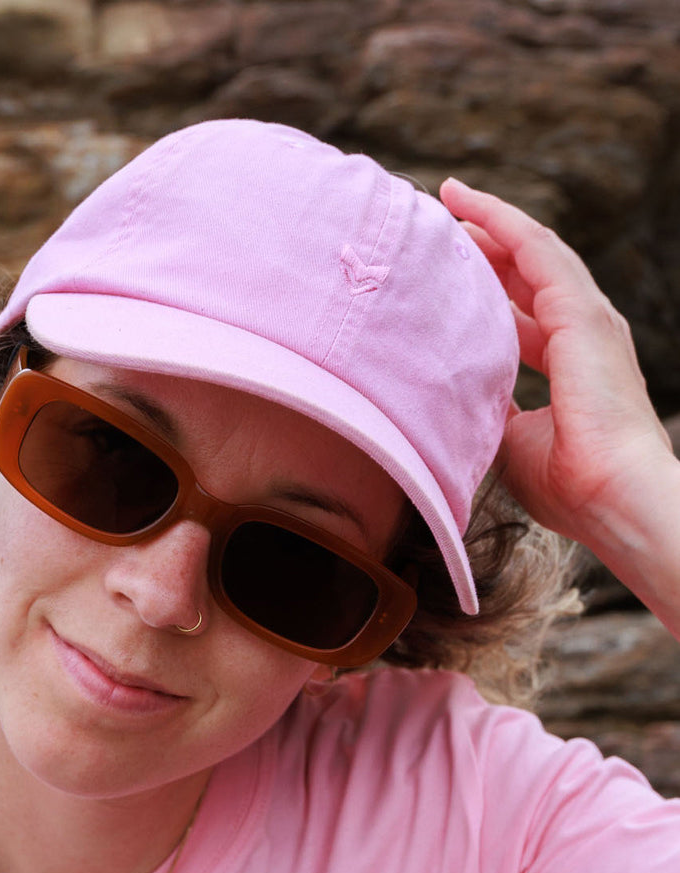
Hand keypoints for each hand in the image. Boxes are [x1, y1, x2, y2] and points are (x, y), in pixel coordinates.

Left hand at [441, 177, 679, 634]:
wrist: (614, 497)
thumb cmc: (568, 484)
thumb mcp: (511, 438)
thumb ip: (486, 408)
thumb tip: (443, 396)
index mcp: (566, 362)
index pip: (520, 309)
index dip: (484, 286)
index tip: (445, 267)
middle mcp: (579, 333)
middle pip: (525, 273)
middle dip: (484, 244)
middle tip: (437, 220)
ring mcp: (586, 319)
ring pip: (532, 251)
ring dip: (489, 221)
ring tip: (449, 197)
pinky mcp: (583, 313)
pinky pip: (537, 249)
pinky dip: (501, 221)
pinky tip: (466, 204)